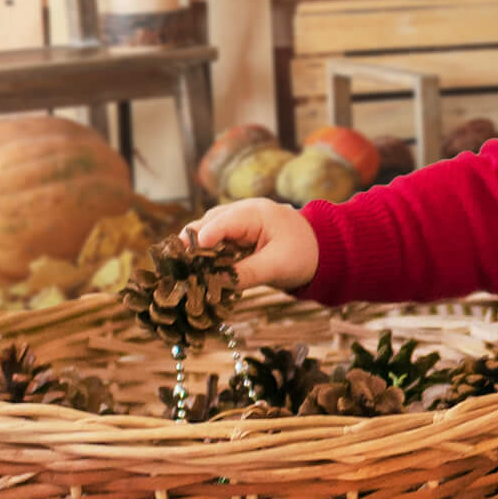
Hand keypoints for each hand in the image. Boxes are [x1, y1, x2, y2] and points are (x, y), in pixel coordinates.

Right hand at [181, 199, 318, 290]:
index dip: (202, 237)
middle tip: (175, 266)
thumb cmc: (304, 254)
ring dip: (196, 251)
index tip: (186, 255)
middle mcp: (242, 213)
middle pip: (207, 224)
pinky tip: (197, 272)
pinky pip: (216, 243)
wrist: (322, 252)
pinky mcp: (237, 237)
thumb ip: (246, 274)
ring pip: (207, 233)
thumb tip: (214, 286)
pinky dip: (206, 256)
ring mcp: (238, 223)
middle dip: (190, 243)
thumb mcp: (276, 266)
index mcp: (255, 213)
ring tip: (182, 271)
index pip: (221, 221)